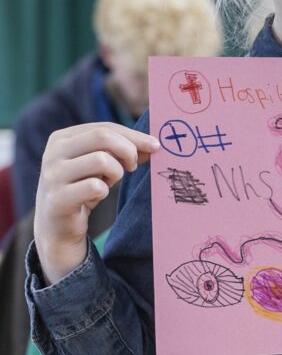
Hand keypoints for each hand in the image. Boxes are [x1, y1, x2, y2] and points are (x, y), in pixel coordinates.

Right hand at [34, 123, 159, 284]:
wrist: (57, 227)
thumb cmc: (83, 188)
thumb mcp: (101, 165)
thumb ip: (122, 150)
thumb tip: (153, 144)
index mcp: (62, 138)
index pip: (105, 128)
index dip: (133, 135)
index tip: (155, 145)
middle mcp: (53, 153)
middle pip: (103, 136)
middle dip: (128, 150)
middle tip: (133, 166)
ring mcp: (52, 176)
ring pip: (102, 159)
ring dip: (115, 172)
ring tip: (108, 182)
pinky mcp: (58, 199)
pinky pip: (95, 186)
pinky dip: (104, 191)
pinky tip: (96, 196)